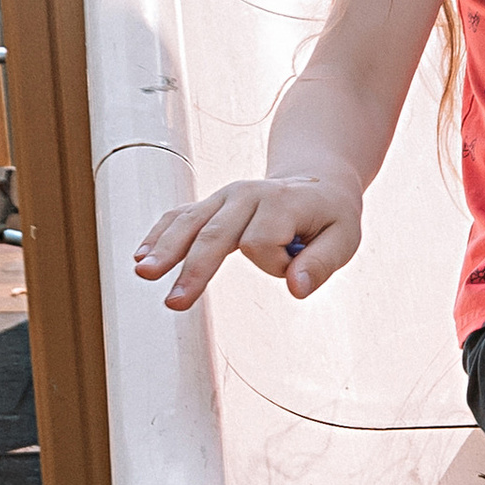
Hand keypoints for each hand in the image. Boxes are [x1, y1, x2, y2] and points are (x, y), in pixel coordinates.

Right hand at [132, 174, 361, 312]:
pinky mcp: (211, 206)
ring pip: (189, 223)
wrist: (317, 182)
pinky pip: (180, 217)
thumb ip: (321, 264)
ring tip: (143, 272)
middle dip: (194, 269)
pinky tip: (140, 254)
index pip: (262, 243)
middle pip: (214, 234)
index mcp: (280, 202)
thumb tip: (296, 290)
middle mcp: (246, 195)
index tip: (293, 264)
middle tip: (175, 303)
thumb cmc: (330, 216)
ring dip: (165, 249)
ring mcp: (224, 198)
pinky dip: (160, 234)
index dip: (277, 265)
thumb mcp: (344, 239)